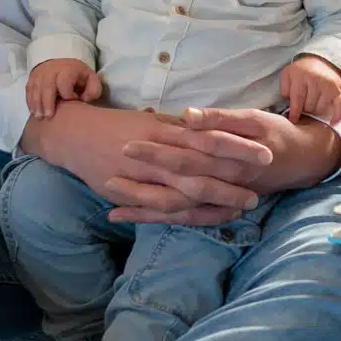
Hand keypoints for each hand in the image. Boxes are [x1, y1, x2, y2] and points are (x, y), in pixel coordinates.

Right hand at [20, 102, 273, 225]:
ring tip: (239, 210)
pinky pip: (159, 208)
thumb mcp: (153, 120)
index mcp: (166, 129)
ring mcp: (142, 174)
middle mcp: (157, 152)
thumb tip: (210, 128)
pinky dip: (182, 216)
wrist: (76, 135)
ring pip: (182, 194)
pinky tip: (206, 220)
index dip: (237, 148)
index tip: (265, 154)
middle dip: (230, 183)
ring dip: (212, 204)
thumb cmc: (120, 125)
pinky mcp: (129, 191)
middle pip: (200, 169)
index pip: (209, 138)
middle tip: (258, 194)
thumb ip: (180, 129)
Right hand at [26, 58, 101, 119]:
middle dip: (47, 102)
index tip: (75, 100)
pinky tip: (33, 112)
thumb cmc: (78, 76)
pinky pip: (29, 90)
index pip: (64, 82)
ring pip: (35, 88)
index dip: (68, 94)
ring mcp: (40, 73)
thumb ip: (93, 90)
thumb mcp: (91, 79)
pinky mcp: (32, 78)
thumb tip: (84, 100)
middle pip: (47, 86)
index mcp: (68, 69)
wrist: (62, 64)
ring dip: (37, 104)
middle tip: (48, 116)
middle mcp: (52, 69)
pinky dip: (30, 101)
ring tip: (39, 117)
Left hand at [107, 106, 340, 222]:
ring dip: (142, 205)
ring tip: (109, 198)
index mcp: (231, 157)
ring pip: (177, 206)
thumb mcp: (255, 119)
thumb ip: (220, 119)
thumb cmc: (276, 134)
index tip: (129, 141)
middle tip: (109, 171)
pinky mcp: (217, 208)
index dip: (159, 148)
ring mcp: (220, 199)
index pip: (189, 152)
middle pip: (176, 181)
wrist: (303, 161)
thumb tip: (188, 116)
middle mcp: (223, 182)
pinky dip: (155, 217)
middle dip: (142, 178)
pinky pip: (183, 218)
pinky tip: (127, 217)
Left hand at [280, 54, 340, 124]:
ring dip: (316, 111)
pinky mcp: (339, 90)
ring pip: (320, 109)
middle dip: (305, 109)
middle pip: (309, 106)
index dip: (295, 112)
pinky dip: (337, 116)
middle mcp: (316, 79)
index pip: (297, 98)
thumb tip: (288, 101)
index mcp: (301, 75)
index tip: (293, 120)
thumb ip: (284, 87)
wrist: (322, 62)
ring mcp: (329, 85)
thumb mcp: (288, 74)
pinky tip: (332, 123)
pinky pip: (340, 106)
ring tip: (313, 104)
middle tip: (304, 105)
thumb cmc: (303, 71)